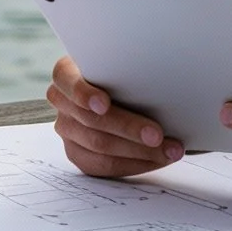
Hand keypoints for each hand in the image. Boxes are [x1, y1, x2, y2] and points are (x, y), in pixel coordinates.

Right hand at [46, 56, 182, 177]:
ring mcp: (67, 129)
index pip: (67, 81)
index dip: (84, 94)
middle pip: (91, 120)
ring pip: (100, 146)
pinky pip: (105, 165)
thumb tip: (159, 84)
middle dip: (128, 129)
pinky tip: (157, 159)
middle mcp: (62, 102)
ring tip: (170, 150)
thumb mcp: (121, 65)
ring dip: (140, 151)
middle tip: (157, 135)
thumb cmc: (122, 74)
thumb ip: (127, 71)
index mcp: (66, 74)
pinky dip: (135, 163)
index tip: (104, 103)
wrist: (118, 89)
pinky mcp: (78, 153)